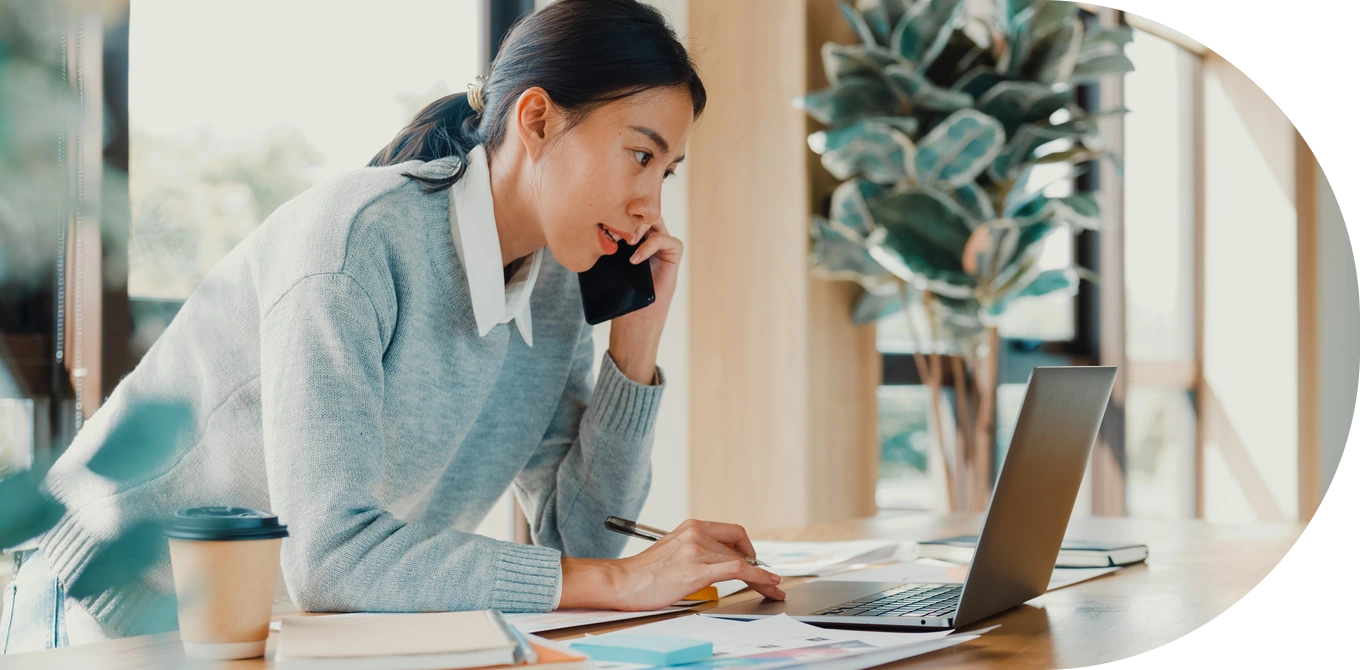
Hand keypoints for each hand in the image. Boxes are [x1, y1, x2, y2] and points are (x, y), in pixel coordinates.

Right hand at [559, 519, 785, 610]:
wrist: (621, 582)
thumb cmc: (643, 574)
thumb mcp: (673, 551)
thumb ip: (696, 551)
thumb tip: (721, 563)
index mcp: (691, 526)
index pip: (732, 532)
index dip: (748, 548)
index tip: (755, 562)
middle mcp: (696, 533)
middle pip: (740, 548)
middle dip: (758, 565)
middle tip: (769, 581)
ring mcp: (697, 550)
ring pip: (742, 560)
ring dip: (763, 577)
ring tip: (773, 590)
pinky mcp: (697, 570)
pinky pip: (738, 570)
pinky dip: (760, 577)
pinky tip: (769, 585)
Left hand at [607, 217, 681, 384]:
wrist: (633, 318)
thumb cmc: (619, 292)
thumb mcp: (607, 264)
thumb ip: (606, 245)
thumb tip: (588, 228)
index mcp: (632, 235)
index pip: (628, 212)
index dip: (618, 211)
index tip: (604, 219)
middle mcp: (649, 236)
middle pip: (643, 211)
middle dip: (630, 215)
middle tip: (617, 229)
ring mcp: (662, 245)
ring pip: (656, 220)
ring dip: (641, 227)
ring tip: (628, 242)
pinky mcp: (673, 256)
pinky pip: (669, 241)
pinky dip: (652, 245)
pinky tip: (635, 259)